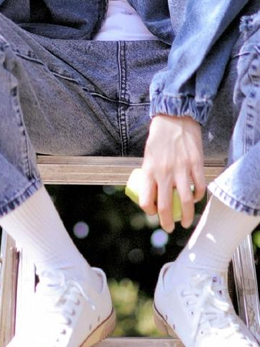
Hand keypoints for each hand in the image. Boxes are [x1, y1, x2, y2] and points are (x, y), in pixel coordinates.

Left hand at [139, 114, 206, 231]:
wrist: (175, 118)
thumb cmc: (159, 136)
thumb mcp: (148, 155)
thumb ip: (151, 172)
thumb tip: (153, 191)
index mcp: (149, 170)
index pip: (147, 200)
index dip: (149, 211)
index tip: (153, 213)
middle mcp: (164, 172)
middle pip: (166, 207)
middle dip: (167, 222)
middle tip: (169, 228)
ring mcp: (182, 169)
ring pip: (186, 202)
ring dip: (187, 216)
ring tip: (187, 222)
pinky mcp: (196, 165)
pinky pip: (199, 188)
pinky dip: (199, 197)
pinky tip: (196, 199)